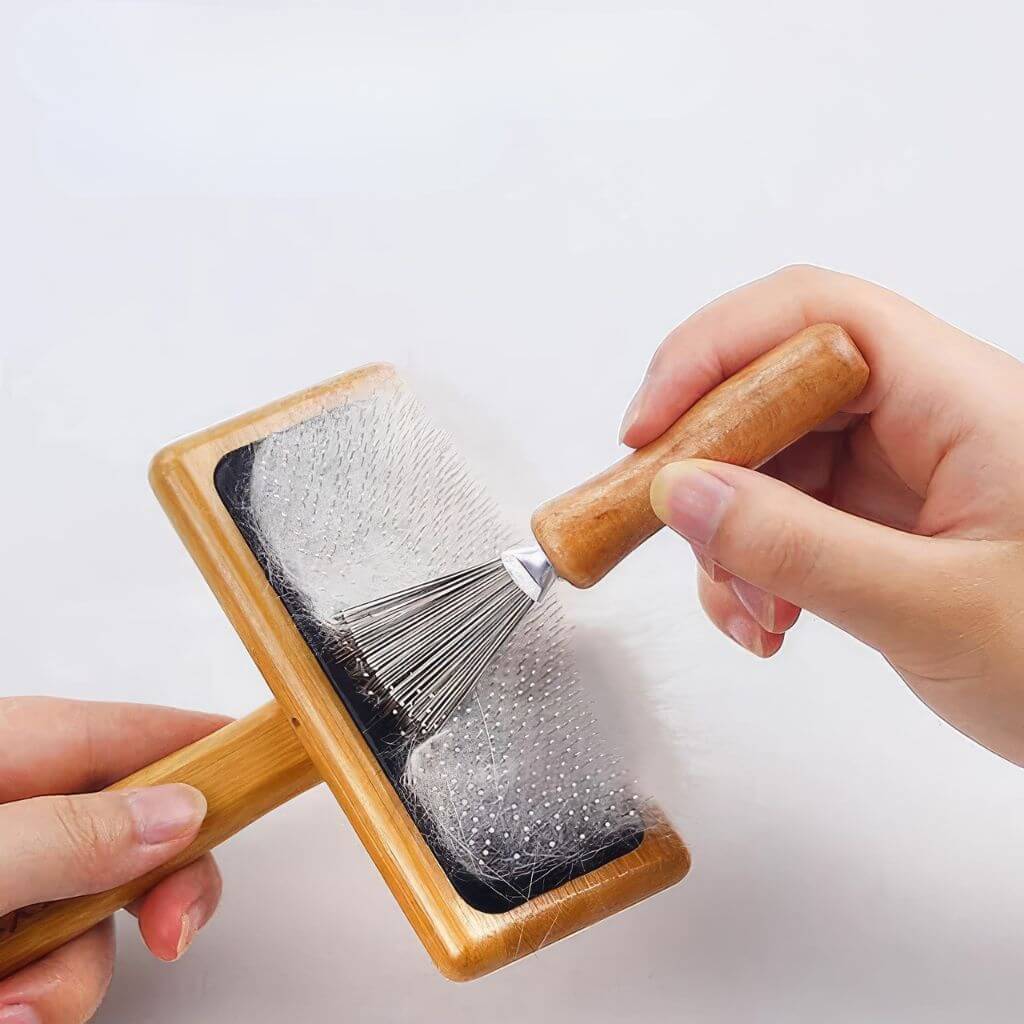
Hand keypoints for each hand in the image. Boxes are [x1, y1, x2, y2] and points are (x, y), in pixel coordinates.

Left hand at [0, 699, 228, 1022]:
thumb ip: (68, 834)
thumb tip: (180, 812)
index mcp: (17, 749)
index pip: (147, 734)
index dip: (217, 757)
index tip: (275, 784)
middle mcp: (21, 805)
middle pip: (141, 831)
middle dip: (157, 894)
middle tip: (169, 935)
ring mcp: (11, 869)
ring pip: (96, 913)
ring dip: (68, 977)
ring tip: (10, 1008)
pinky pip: (52, 957)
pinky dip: (33, 997)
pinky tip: (1, 1007)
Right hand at [621, 265, 1023, 765]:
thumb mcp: (935, 609)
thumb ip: (799, 548)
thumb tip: (679, 493)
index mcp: (962, 400)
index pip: (814, 317)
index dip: (714, 352)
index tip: (648, 430)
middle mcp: (929, 421)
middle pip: (778, 390)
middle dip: (708, 462)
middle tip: (663, 531)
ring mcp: (906, 475)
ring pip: (775, 463)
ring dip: (730, 533)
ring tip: (746, 612)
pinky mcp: (889, 526)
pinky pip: (792, 518)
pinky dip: (757, 564)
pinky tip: (766, 621)